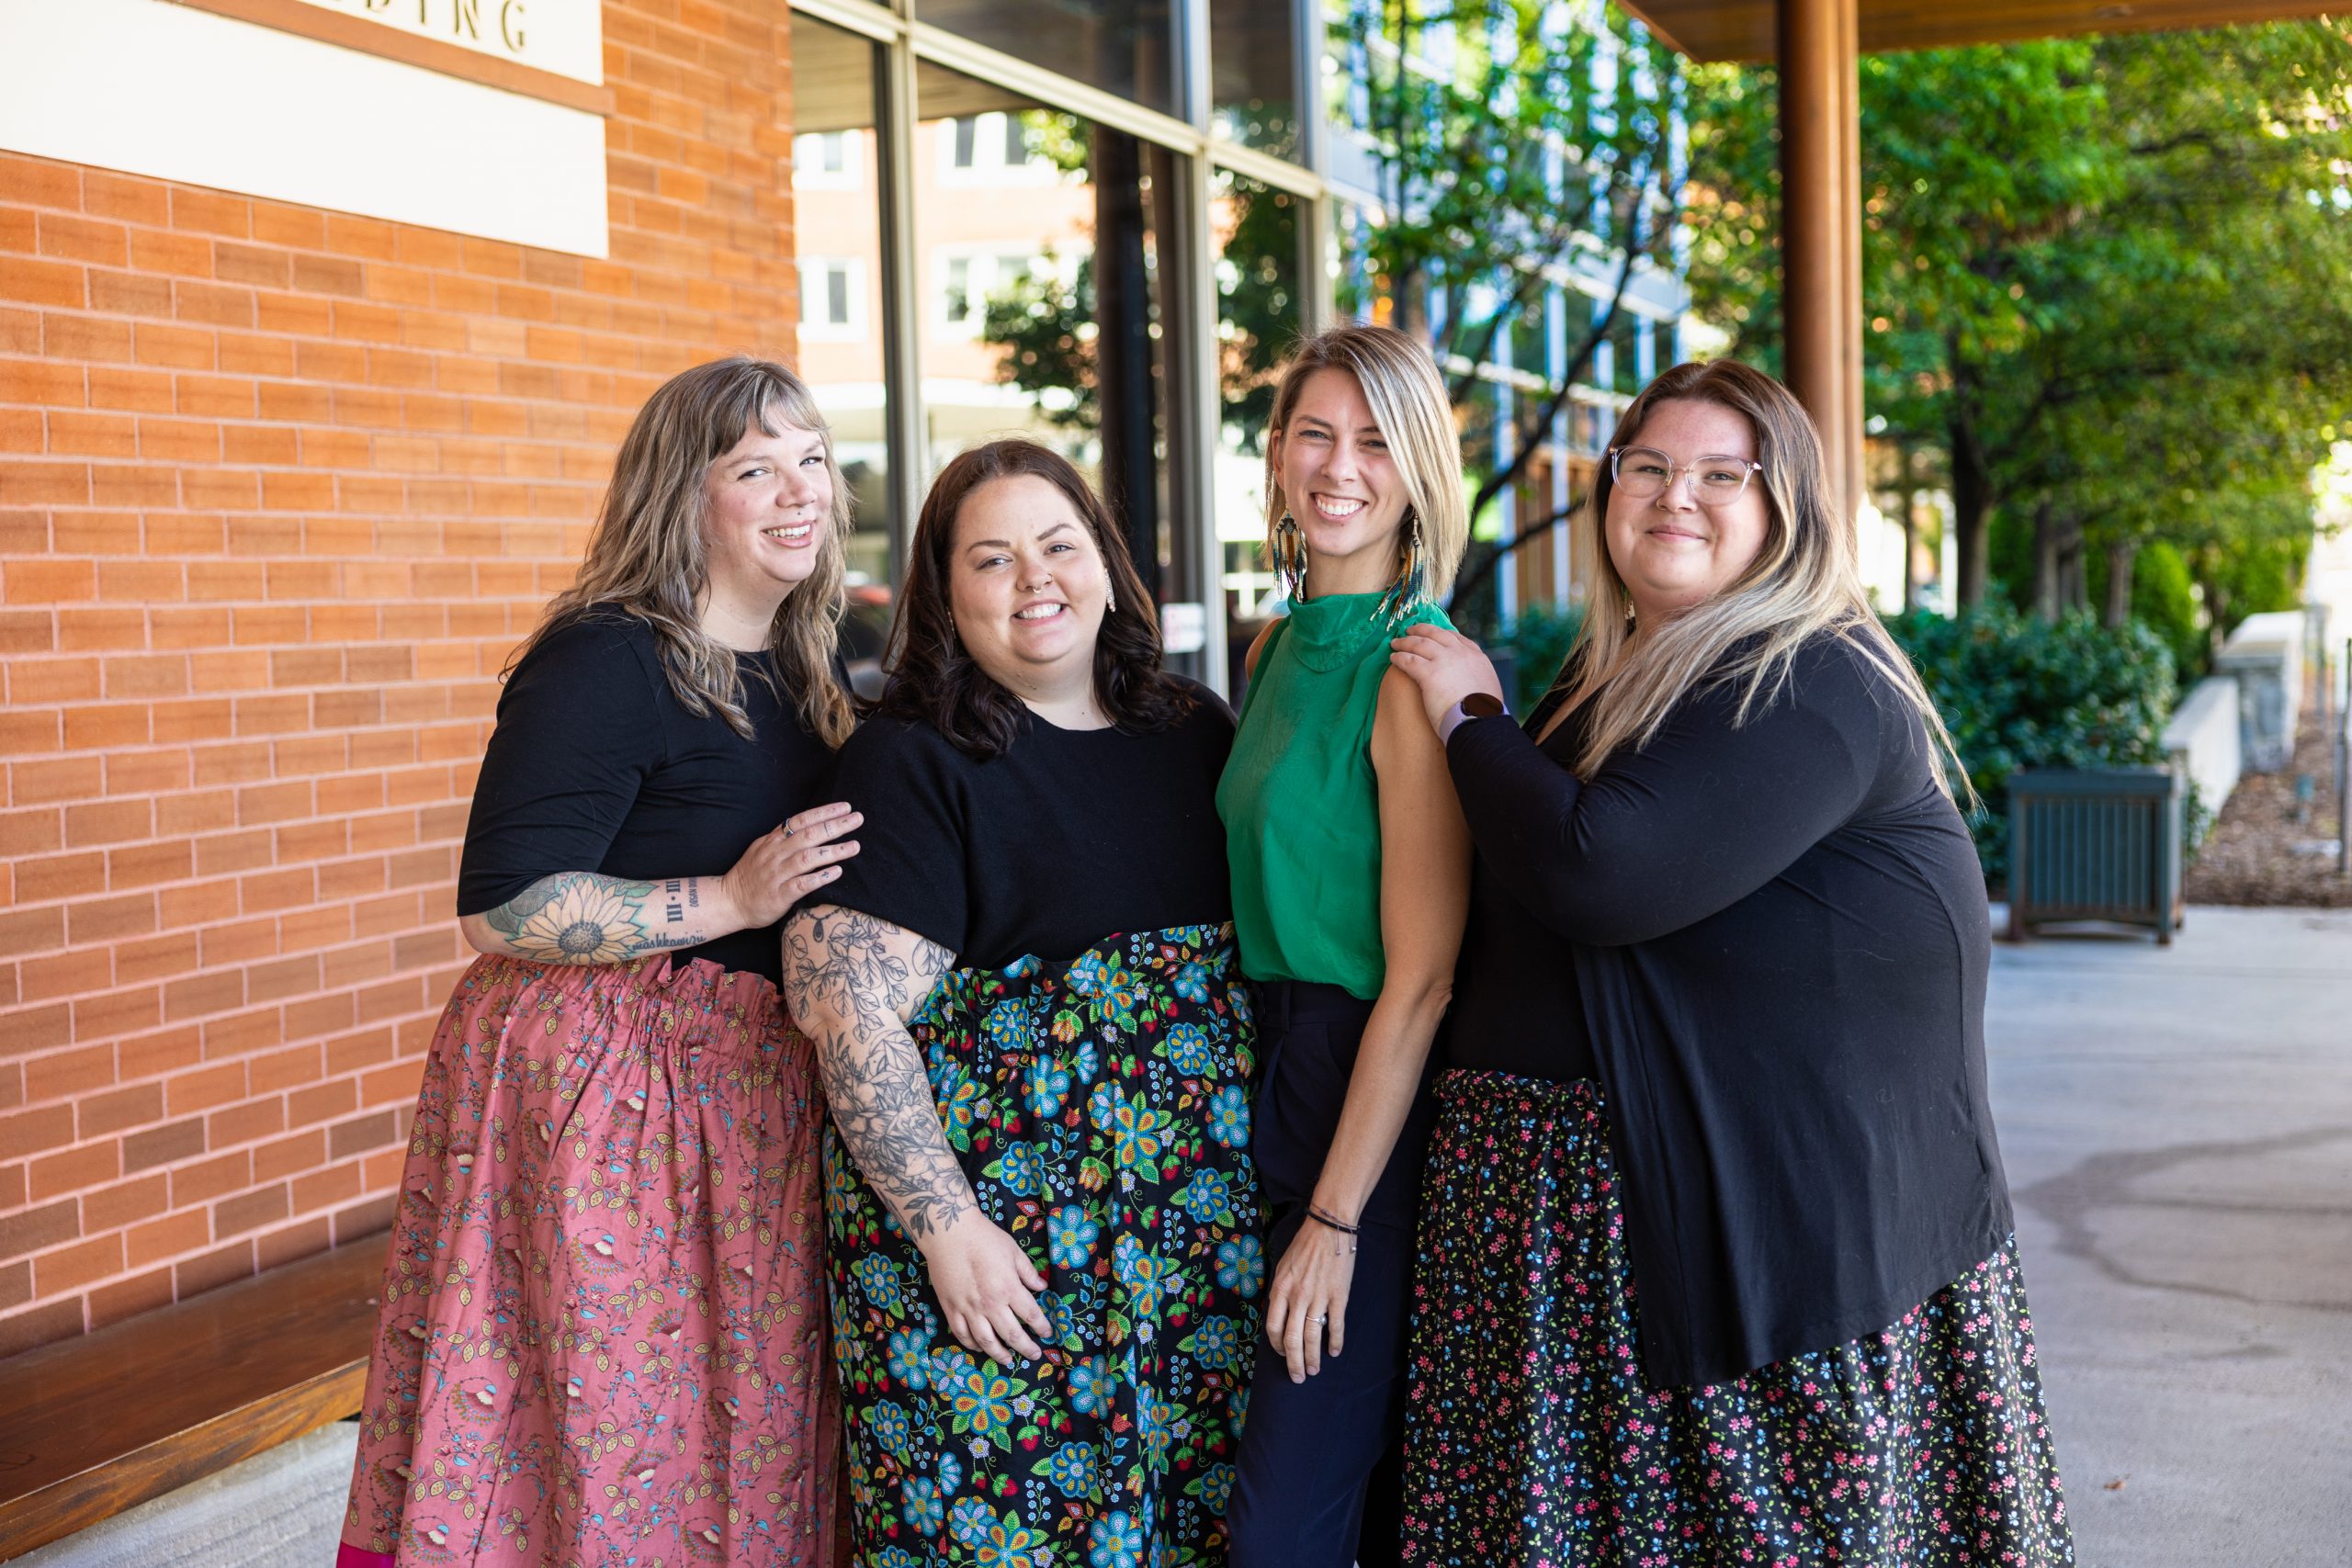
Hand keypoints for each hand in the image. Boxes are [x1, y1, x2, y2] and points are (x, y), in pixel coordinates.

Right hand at [722, 801, 861, 929]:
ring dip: (833, 851)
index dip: (824, 812)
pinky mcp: (778, 895)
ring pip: (808, 858)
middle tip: (858, 819)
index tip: (846, 807)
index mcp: (773, 841)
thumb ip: (784, 838)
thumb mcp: (763, 848)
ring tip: (855, 846)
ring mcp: (777, 874)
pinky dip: (820, 877)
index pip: (801, 821)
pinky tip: (837, 872)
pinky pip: (802, 884)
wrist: (728, 902)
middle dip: (835, 826)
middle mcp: (775, 854)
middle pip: (809, 835)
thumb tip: (810, 825)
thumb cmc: (750, 875)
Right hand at [920, 1212, 1051, 1366]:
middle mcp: (990, 1304)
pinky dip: (972, 1345)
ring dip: (999, 1354)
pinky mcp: (950, 1308)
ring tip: (1008, 1360)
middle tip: (1034, 1355)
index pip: (1031, 1315)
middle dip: (1026, 1348)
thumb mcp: (1013, 1251)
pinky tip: (979, 1348)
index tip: (1048, 1333)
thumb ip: (1028, 1272)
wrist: (948, 1234)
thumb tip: (1042, 1287)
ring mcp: (968, 1309)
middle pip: (1012, 1334)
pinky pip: (962, 1334)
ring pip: (986, 1341)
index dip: (1042, 1326)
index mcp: (1008, 1288)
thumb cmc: (984, 1238)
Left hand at [1264, 1212, 1355, 1382]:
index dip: (1277, 1346)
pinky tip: (1334, 1351)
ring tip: (1313, 1370)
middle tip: (1297, 1377)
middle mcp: (1296, 1296)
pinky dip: (1335, 1341)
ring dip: (1312, 1358)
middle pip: (1292, 1339)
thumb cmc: (1304, 1246)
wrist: (1329, 1228)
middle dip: (1293, 1363)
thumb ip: (1279, 1292)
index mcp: (1280, 1288)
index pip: (1273, 1327)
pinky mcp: (1338, 1296)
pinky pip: (1336, 1325)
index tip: (1283, 1354)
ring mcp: (1318, 1297)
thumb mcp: (1282, 1267)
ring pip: (1313, 1337)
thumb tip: (1278, 1316)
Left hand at [1388, 624, 1505, 735]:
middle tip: (1410, 630)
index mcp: (1476, 656)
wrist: (1480, 721)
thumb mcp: (1488, 687)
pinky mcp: (1429, 674)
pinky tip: (1393, 658)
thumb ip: (1476, 678)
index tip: (1432, 633)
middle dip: (1420, 630)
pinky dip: (1399, 658)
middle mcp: (1460, 653)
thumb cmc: (1484, 713)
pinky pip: (1409, 660)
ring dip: (1405, 642)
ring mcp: (1444, 661)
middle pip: (1435, 634)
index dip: (1441, 633)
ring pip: (1419, 644)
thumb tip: (1471, 684)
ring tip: (1395, 643)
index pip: (1456, 637)